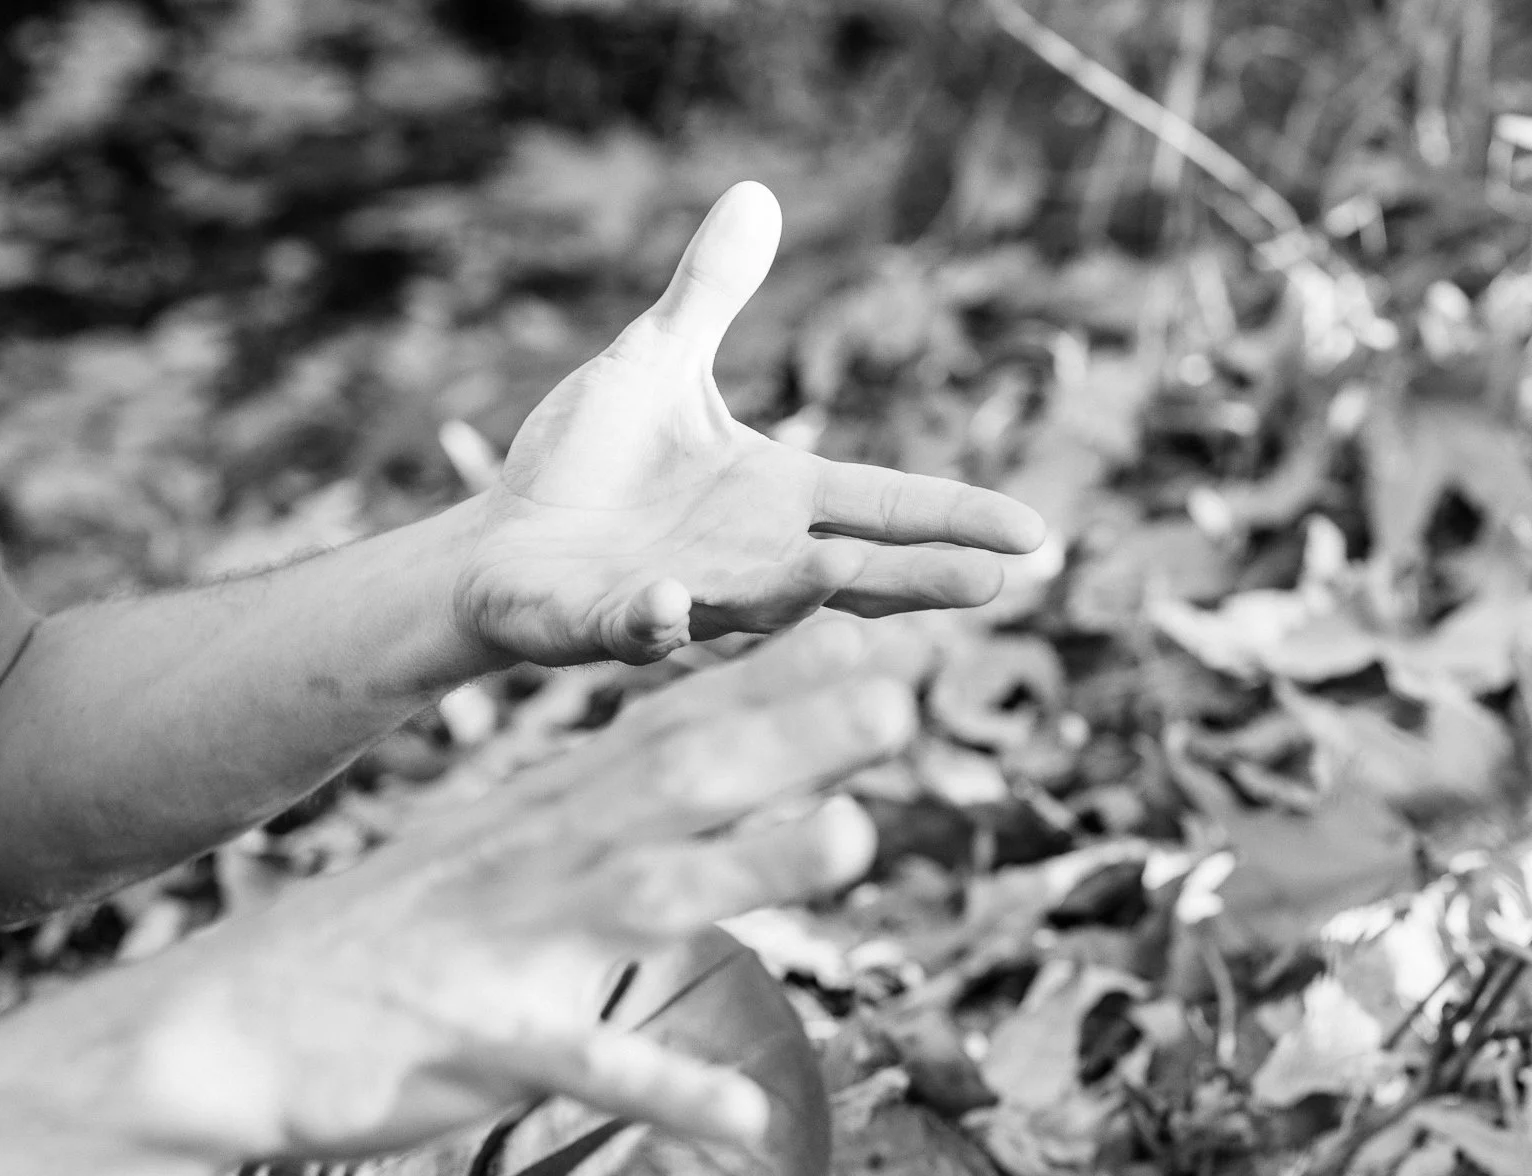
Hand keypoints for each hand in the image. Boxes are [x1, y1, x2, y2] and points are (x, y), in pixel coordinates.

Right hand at [136, 622, 912, 1160]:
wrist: (229, 1025)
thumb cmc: (383, 941)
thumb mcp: (495, 855)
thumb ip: (599, 823)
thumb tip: (700, 786)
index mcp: (547, 811)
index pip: (673, 722)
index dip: (772, 679)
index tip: (869, 633)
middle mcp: (541, 856)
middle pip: (682, 778)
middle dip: (793, 736)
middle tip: (903, 697)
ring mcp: (512, 945)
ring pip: (651, 893)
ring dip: (756, 862)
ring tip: (857, 841)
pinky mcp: (484, 1044)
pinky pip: (586, 1065)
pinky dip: (666, 1089)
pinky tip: (746, 1122)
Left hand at [453, 182, 1047, 665]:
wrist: (498, 541)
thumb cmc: (589, 464)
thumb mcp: (655, 364)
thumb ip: (710, 294)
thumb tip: (758, 191)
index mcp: (776, 499)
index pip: (885, 505)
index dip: (955, 516)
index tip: (1033, 533)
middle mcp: (749, 558)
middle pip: (851, 573)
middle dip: (916, 579)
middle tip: (992, 584)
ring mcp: (686, 597)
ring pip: (755, 606)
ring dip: (794, 597)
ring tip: (843, 578)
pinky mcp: (607, 623)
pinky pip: (639, 627)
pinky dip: (656, 621)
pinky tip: (670, 603)